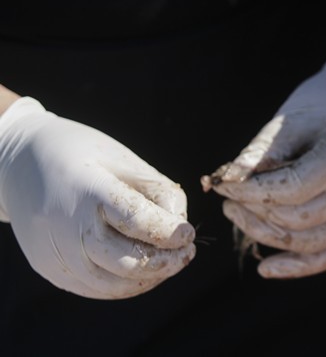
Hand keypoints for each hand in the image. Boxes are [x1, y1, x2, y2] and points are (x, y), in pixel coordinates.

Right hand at [0, 98, 195, 298]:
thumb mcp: (123, 159)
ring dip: (150, 278)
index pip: (135, 220)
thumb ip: (157, 191)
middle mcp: (67, 227)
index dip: (167, 231)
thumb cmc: (82, 156)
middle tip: (188, 253)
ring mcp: (55, 254)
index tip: (189, 234)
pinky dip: (126, 284)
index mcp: (87, 190)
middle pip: (126, 261)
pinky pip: (95, 288)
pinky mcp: (50, 269)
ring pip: (113, 284)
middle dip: (166, 262)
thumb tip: (180, 228)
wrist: (18, 165)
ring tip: (172, 262)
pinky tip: (145, 270)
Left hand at [205, 48, 325, 277]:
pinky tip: (267, 268)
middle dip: (254, 213)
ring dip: (269, 237)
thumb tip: (225, 181)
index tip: (222, 184)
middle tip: (228, 199)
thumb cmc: (323, 108)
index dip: (250, 192)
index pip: (289, 190)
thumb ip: (260, 154)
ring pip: (312, 244)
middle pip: (298, 221)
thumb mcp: (291, 122)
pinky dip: (299, 266)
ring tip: (240, 218)